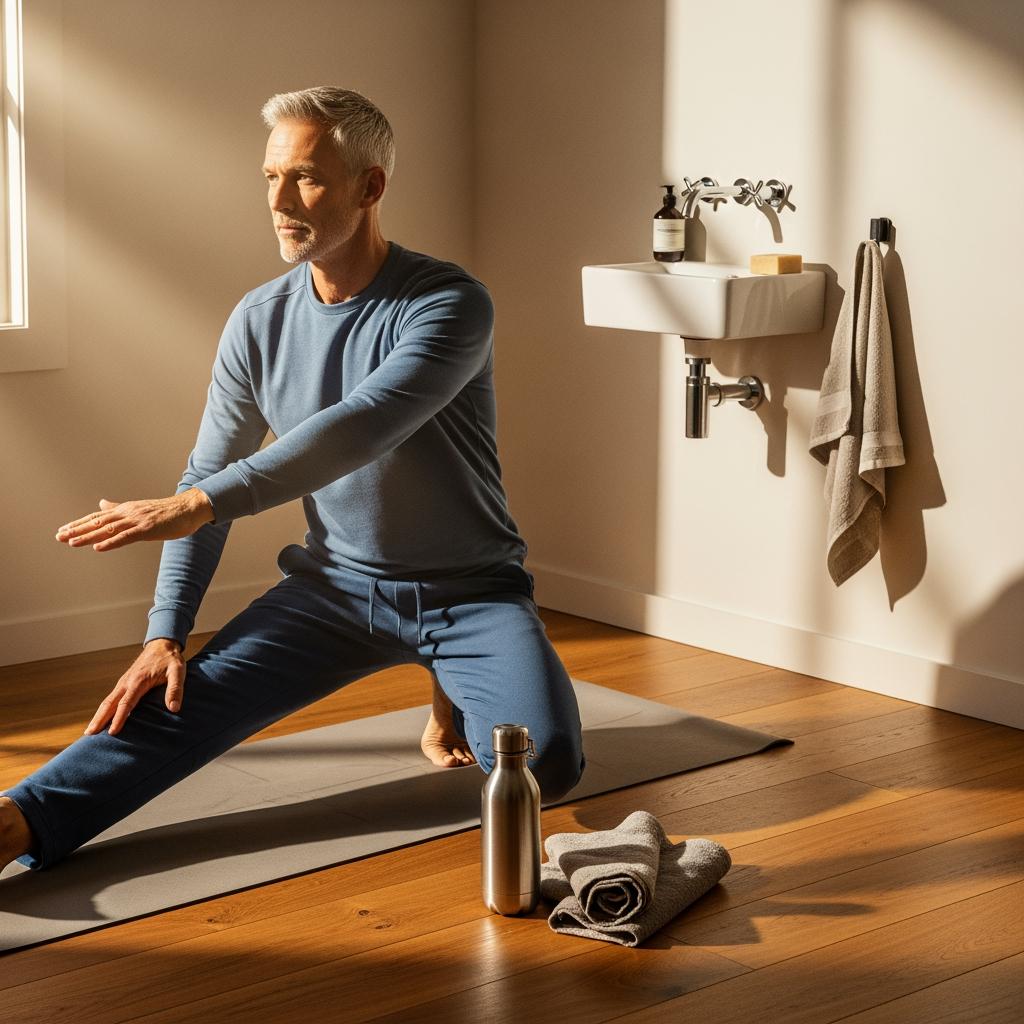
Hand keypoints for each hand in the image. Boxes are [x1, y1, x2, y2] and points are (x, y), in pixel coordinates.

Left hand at [55, 489, 214, 551]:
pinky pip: (126, 537)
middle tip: (59, 537)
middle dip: (77, 530)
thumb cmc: (168, 512)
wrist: (190, 508)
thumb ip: (120, 509)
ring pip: (108, 529)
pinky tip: (98, 547)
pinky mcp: (147, 529)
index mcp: (126, 510)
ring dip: (88, 535)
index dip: (79, 524)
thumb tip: (102, 503)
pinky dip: (111, 542)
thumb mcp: (140, 509)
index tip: (63, 531)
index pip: (97, 517)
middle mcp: (128, 513)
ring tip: (71, 542)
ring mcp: (137, 520)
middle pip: (98, 522)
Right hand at [85, 638, 185, 735]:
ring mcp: (123, 683)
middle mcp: (126, 683)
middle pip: (109, 703)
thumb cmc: (170, 660)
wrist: (162, 645)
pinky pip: (111, 698)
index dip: (119, 718)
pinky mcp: (124, 684)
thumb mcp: (178, 671)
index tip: (112, 732)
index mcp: (138, 681)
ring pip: (107, 701)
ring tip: (90, 732)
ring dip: (98, 716)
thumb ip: (175, 689)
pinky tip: (102, 719)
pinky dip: (104, 710)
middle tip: (89, 735)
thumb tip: (174, 708)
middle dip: (99, 719)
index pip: (126, 703)